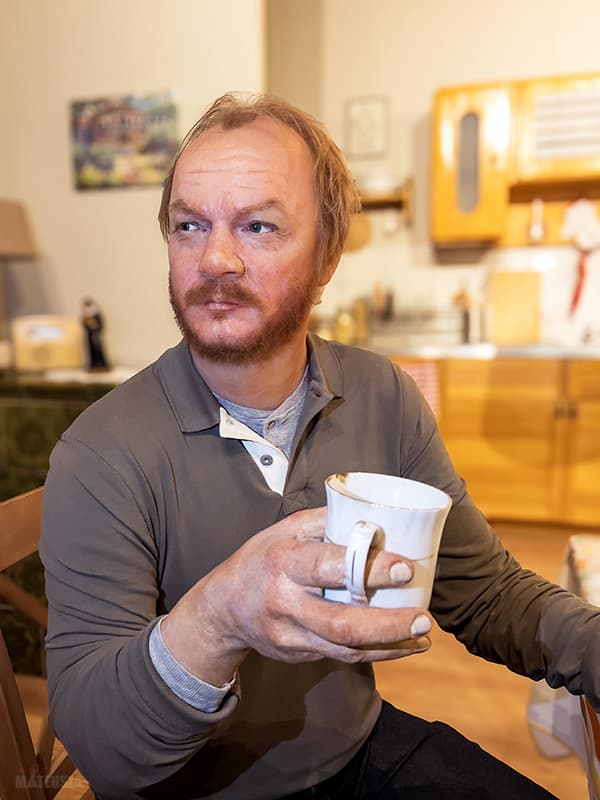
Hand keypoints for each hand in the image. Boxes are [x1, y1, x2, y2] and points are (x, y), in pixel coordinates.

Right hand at [162, 507, 431, 684]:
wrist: (222, 608)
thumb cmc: (261, 558)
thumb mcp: (285, 530)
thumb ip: (326, 523)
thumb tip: (374, 516)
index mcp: (284, 562)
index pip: (329, 567)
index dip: (368, 569)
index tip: (405, 568)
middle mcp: (285, 603)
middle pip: (341, 622)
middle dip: (388, 624)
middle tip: (424, 618)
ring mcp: (289, 635)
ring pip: (344, 648)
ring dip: (389, 645)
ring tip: (423, 637)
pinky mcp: (296, 654)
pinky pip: (340, 657)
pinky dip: (376, 654)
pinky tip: (403, 647)